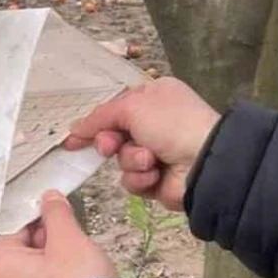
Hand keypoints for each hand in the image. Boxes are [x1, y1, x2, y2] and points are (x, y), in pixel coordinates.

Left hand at [0, 191, 117, 277]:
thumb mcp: (69, 240)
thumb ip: (56, 214)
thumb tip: (50, 199)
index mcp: (1, 267)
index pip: (14, 229)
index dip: (38, 219)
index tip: (56, 214)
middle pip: (24, 249)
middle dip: (48, 241)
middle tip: (70, 242)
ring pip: (36, 266)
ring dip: (55, 259)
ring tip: (76, 263)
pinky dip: (57, 275)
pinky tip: (75, 275)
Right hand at [64, 78, 219, 210]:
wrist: (204, 162)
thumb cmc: (171, 123)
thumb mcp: (132, 106)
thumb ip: (100, 116)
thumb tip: (75, 129)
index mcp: (153, 97)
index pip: (115, 108)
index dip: (95, 122)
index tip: (73, 137)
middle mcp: (155, 123)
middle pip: (114, 135)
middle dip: (110, 142)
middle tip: (111, 146)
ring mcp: (157, 152)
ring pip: (122, 160)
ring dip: (131, 160)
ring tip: (149, 159)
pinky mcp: (157, 179)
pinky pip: (132, 180)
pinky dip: (141, 177)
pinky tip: (155, 173)